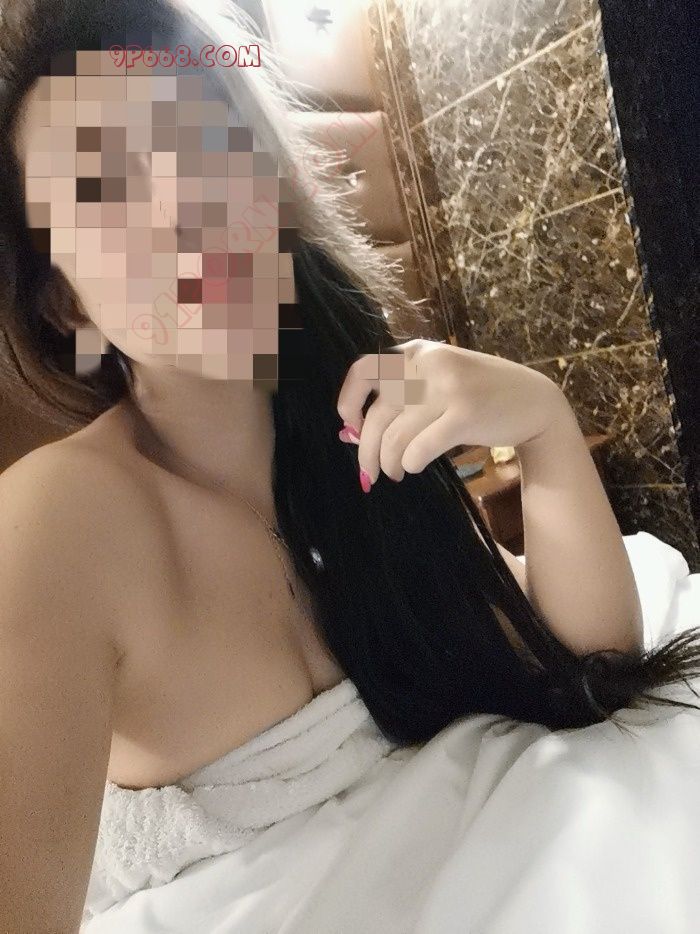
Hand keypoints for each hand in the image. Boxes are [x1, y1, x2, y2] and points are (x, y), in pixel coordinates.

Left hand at [335, 339, 569, 488]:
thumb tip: (349, 434)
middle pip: (378, 415)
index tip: (351, 428)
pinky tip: (413, 467)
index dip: (348, 403)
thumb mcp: (437, 384)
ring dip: (390, 463)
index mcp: (417, 352)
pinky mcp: (464, 414)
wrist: (535, 401)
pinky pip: (419, 448)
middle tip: (369, 473)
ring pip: (396, 437)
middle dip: (367, 451)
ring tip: (394, 473)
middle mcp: (429, 363)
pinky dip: (410, 463)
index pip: (364, 370)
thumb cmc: (479, 396)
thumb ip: (398, 400)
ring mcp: (448, 387)